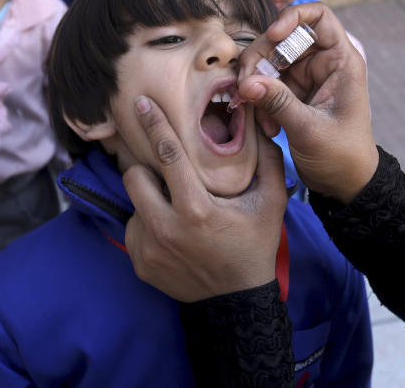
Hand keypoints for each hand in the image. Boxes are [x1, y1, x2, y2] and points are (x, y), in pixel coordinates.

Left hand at [123, 95, 287, 301]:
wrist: (237, 301)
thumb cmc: (254, 246)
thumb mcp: (271, 203)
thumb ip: (267, 160)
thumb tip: (257, 120)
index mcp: (196, 209)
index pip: (167, 155)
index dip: (154, 125)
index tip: (141, 104)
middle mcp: (165, 228)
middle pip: (134, 176)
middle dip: (145, 168)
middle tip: (164, 174)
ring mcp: (148, 248)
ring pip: (133, 203)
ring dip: (149, 199)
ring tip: (174, 209)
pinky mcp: (138, 262)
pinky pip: (133, 228)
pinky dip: (148, 224)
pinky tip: (171, 234)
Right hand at [237, 2, 377, 203]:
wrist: (344, 185)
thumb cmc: (341, 156)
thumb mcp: (309, 130)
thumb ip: (278, 103)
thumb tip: (246, 83)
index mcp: (341, 61)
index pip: (319, 16)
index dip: (293, 17)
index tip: (273, 36)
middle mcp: (323, 63)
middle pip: (282, 38)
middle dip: (261, 59)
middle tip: (247, 86)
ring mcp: (305, 77)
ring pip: (269, 61)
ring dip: (256, 84)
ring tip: (257, 113)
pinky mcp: (291, 93)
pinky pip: (265, 83)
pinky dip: (258, 99)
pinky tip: (265, 125)